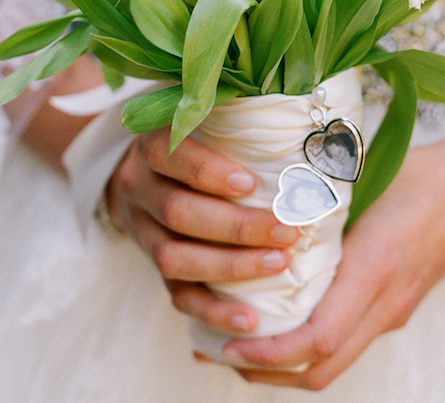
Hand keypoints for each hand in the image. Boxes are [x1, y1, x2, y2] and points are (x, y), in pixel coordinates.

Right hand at [105, 127, 300, 333]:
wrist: (137, 174)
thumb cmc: (190, 143)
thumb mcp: (200, 124)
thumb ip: (235, 124)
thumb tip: (307, 132)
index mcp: (152, 147)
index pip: (170, 155)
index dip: (207, 171)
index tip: (251, 184)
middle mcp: (140, 188)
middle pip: (177, 212)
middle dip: (236, 226)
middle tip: (287, 231)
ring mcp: (142, 230)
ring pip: (174, 257)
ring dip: (230, 266)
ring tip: (278, 264)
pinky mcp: (152, 265)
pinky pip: (177, 295)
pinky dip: (213, 310)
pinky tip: (250, 319)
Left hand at [219, 133, 444, 388]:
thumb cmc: (419, 175)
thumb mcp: (363, 181)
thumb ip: (316, 204)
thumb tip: (257, 211)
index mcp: (374, 269)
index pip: (318, 338)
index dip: (269, 354)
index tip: (229, 347)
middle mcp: (386, 303)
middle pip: (322, 369)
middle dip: (266, 373)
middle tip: (219, 351)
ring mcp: (394, 311)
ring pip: (335, 362)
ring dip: (286, 366)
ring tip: (241, 345)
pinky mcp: (397, 307)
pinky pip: (349, 341)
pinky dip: (310, 346)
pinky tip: (284, 321)